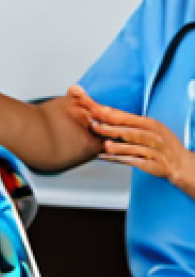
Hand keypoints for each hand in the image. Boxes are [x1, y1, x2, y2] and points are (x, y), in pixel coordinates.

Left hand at [67, 85, 194, 198]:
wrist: (182, 164)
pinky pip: (136, 162)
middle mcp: (154, 136)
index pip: (128, 117)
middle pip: (130, 131)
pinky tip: (108, 158)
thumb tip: (106, 112)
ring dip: (118, 146)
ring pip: (135, 147)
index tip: (93, 111)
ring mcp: (156, 151)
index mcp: (151, 124)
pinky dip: (121, 160)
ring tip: (104, 145)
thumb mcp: (150, 128)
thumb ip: (131, 122)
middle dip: (111, 128)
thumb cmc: (162, 143)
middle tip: (94, 126)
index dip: (110, 115)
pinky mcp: (155, 165)